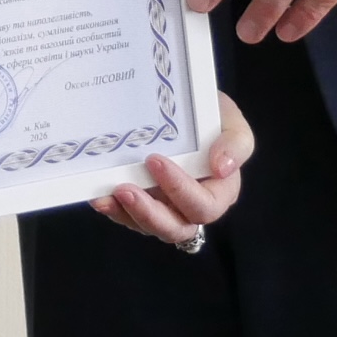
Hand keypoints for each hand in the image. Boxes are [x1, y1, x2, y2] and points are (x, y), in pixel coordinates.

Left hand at [90, 94, 253, 241]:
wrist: (183, 108)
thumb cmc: (211, 117)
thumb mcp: (231, 122)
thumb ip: (236, 143)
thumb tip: (222, 167)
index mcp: (220, 192)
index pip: (203, 206)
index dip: (180, 190)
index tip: (155, 161)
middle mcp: (192, 207)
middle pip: (175, 228)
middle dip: (149, 212)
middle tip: (125, 189)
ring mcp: (166, 208)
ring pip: (149, 227)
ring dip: (127, 214)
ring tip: (108, 195)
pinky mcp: (144, 204)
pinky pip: (129, 216)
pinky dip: (114, 209)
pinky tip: (99, 196)